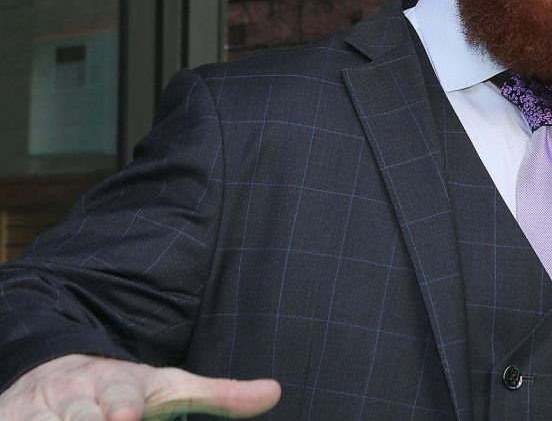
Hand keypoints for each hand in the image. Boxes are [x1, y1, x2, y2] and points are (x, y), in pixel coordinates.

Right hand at [0, 354, 279, 419]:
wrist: (56, 372)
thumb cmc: (124, 391)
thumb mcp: (169, 388)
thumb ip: (219, 395)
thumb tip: (276, 392)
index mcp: (119, 386)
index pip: (120, 395)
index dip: (122, 405)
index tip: (127, 416)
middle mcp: (76, 399)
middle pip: (77, 416)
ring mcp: (38, 415)